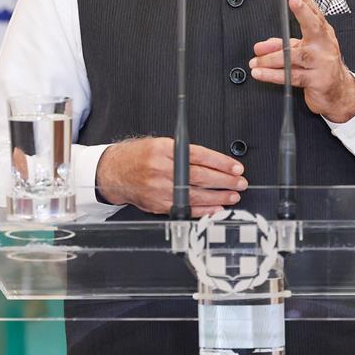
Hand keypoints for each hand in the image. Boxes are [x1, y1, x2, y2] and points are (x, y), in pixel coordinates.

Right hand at [95, 137, 246, 216]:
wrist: (114, 172)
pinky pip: (185, 209)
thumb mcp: (159, 144)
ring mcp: (160, 189)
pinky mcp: (158, 205)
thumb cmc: (139, 156)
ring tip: (232, 196)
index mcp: (164, 150)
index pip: (199, 156)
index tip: (236, 167)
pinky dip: (202, 211)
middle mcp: (162, 169)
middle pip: (200, 176)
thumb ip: (183, 151)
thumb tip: (213, 162)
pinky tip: (215, 209)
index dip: (221, 163)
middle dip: (224, 181)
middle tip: (240, 182)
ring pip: (195, 195)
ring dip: (218, 197)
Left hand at [250, 0, 354, 122]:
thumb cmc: (319, 67)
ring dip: (271, 58)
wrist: (338, 93)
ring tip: (256, 61)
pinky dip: (273, 75)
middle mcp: (324, 46)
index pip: (315, 14)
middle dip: (303, 12)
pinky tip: (261, 73)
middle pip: (314, 26)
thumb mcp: (300, 51)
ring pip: (294, 56)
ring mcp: (322, 63)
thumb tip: (260, 47)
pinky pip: (292, 76)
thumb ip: (279, 45)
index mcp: (323, 35)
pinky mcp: (317, 80)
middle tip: (294, 1)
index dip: (306, 2)